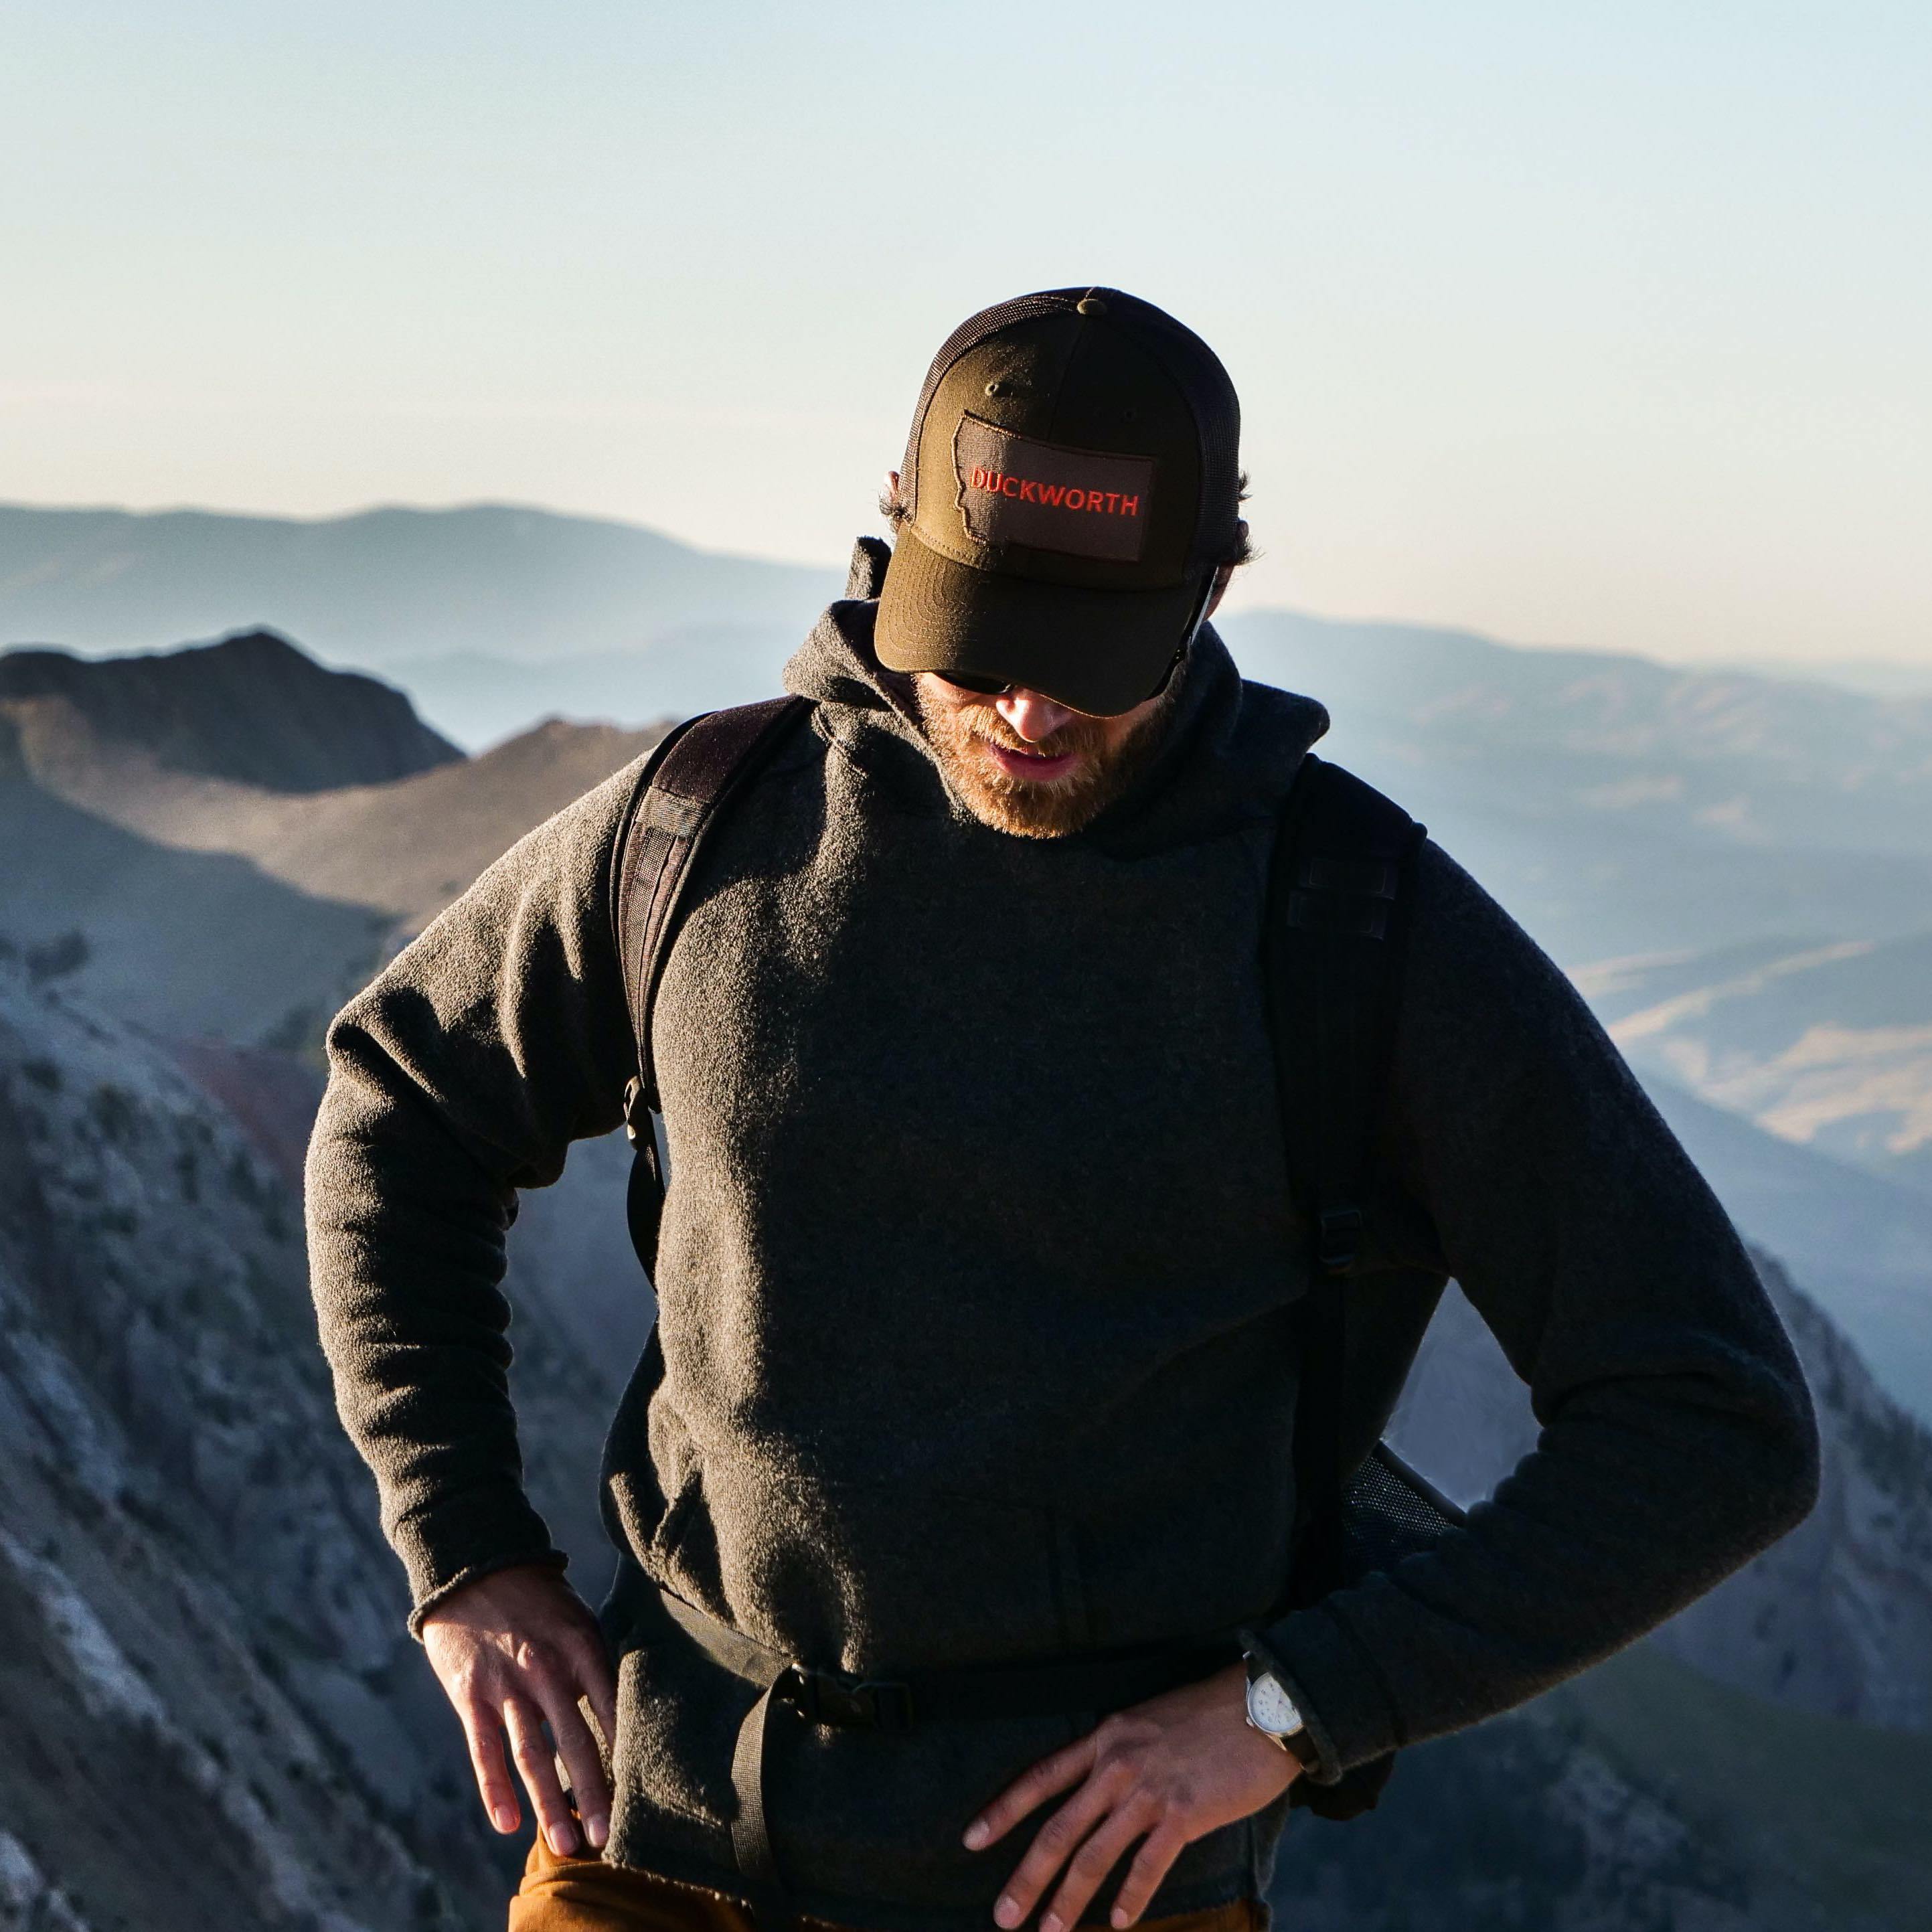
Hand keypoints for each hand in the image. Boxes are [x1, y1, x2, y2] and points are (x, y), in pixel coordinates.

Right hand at [421, 1562, 617, 1856]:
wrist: (476, 1568)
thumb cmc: (538, 1601)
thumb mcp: (578, 1621)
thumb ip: (595, 1666)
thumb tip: (624, 1712)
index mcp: (582, 1648)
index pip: (612, 1709)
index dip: (627, 1753)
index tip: (643, 1793)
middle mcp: (547, 1670)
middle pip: (576, 1742)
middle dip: (594, 1792)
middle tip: (609, 1838)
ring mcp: (508, 1685)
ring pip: (532, 1754)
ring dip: (550, 1803)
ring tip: (567, 1843)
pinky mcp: (471, 1695)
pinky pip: (485, 1750)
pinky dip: (495, 1790)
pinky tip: (508, 1824)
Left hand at [963, 1664, 1297, 1931]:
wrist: (1259, 1706)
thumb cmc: (1206, 1713)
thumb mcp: (1147, 1721)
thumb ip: (1119, 1752)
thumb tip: (1098, 1789)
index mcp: (1104, 1738)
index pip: (1040, 1777)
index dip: (1003, 1811)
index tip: (971, 1840)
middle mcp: (1116, 1766)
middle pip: (1059, 1829)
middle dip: (1027, 1877)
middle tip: (1002, 1916)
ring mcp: (1148, 1792)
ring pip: (1095, 1855)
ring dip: (1069, 1900)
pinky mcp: (1183, 1815)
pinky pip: (1147, 1866)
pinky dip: (1131, 1898)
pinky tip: (1119, 1923)